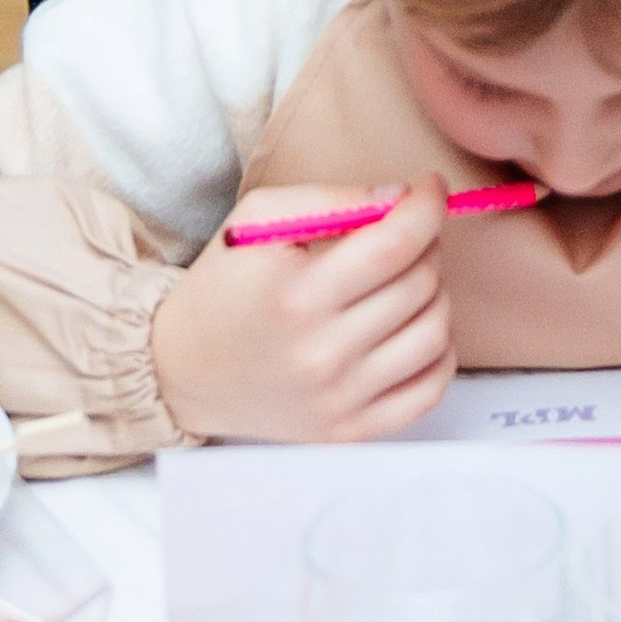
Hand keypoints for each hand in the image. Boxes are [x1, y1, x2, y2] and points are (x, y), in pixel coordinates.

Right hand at [152, 180, 455, 442]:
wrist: (182, 370)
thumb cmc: (223, 286)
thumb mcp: (258, 219)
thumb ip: (332, 199)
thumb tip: (401, 199)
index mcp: (297, 296)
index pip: (396, 245)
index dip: (428, 207)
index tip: (431, 189)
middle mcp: (322, 354)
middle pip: (419, 285)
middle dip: (426, 244)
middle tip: (406, 232)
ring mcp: (338, 400)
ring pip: (434, 334)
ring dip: (435, 294)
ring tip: (407, 279)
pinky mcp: (348, 432)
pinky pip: (429, 392)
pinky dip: (438, 353)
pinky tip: (413, 328)